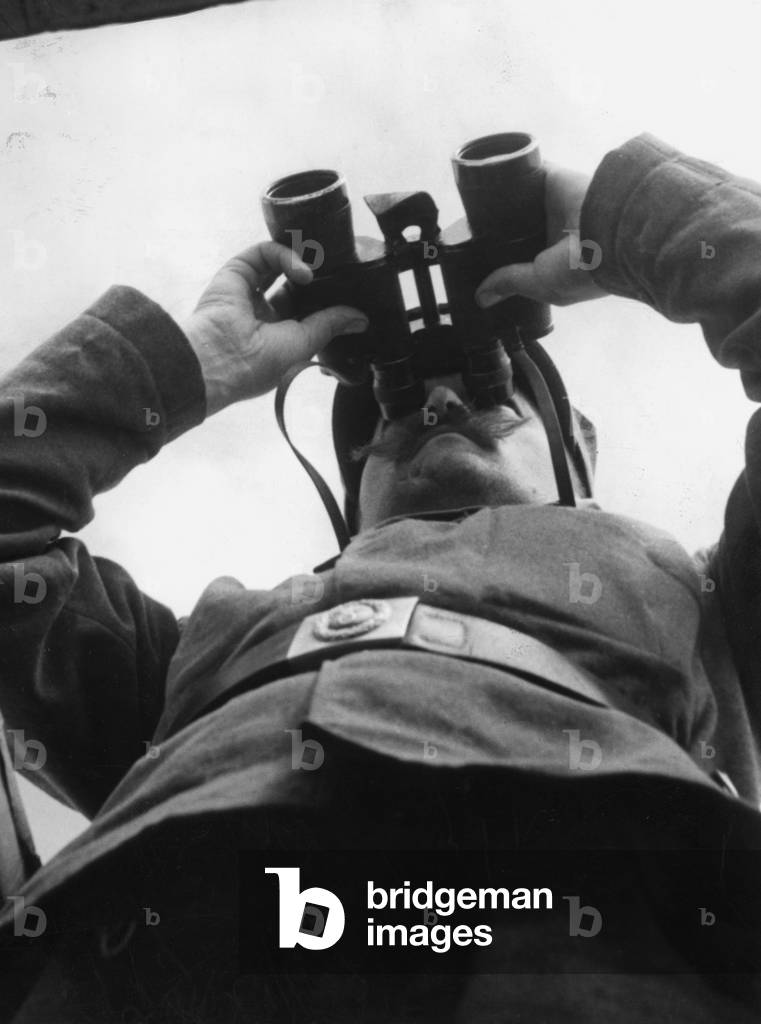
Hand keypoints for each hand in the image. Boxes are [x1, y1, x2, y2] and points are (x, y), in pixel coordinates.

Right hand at [183, 241, 367, 414]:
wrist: (221, 357)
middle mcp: (261, 312)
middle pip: (293, 283)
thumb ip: (330, 324)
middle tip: (337, 273)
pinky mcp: (236, 272)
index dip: (323, 299)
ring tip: (319, 273)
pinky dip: (286, 255)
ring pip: (279, 263)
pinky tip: (303, 272)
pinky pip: (264, 252)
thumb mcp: (305, 343)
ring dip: (303, 263)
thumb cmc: (259, 364)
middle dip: (316, 276)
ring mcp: (247, 290)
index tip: (346, 293)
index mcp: (276, 335)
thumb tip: (360, 319)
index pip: (304, 310)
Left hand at [475, 166, 608, 308]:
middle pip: (518, 224)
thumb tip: (482, 297)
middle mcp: (554, 229)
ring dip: (500, 196)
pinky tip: (486, 171)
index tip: (479, 256)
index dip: (503, 254)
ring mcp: (553, 203)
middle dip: (497, 226)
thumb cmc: (583, 269)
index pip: (524, 254)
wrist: (609, 231)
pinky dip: (509, 168)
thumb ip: (510, 283)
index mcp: (555, 259)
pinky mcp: (553, 178)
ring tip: (471, 200)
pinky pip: (527, 169)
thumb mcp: (541, 284)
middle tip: (471, 228)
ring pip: (520, 197)